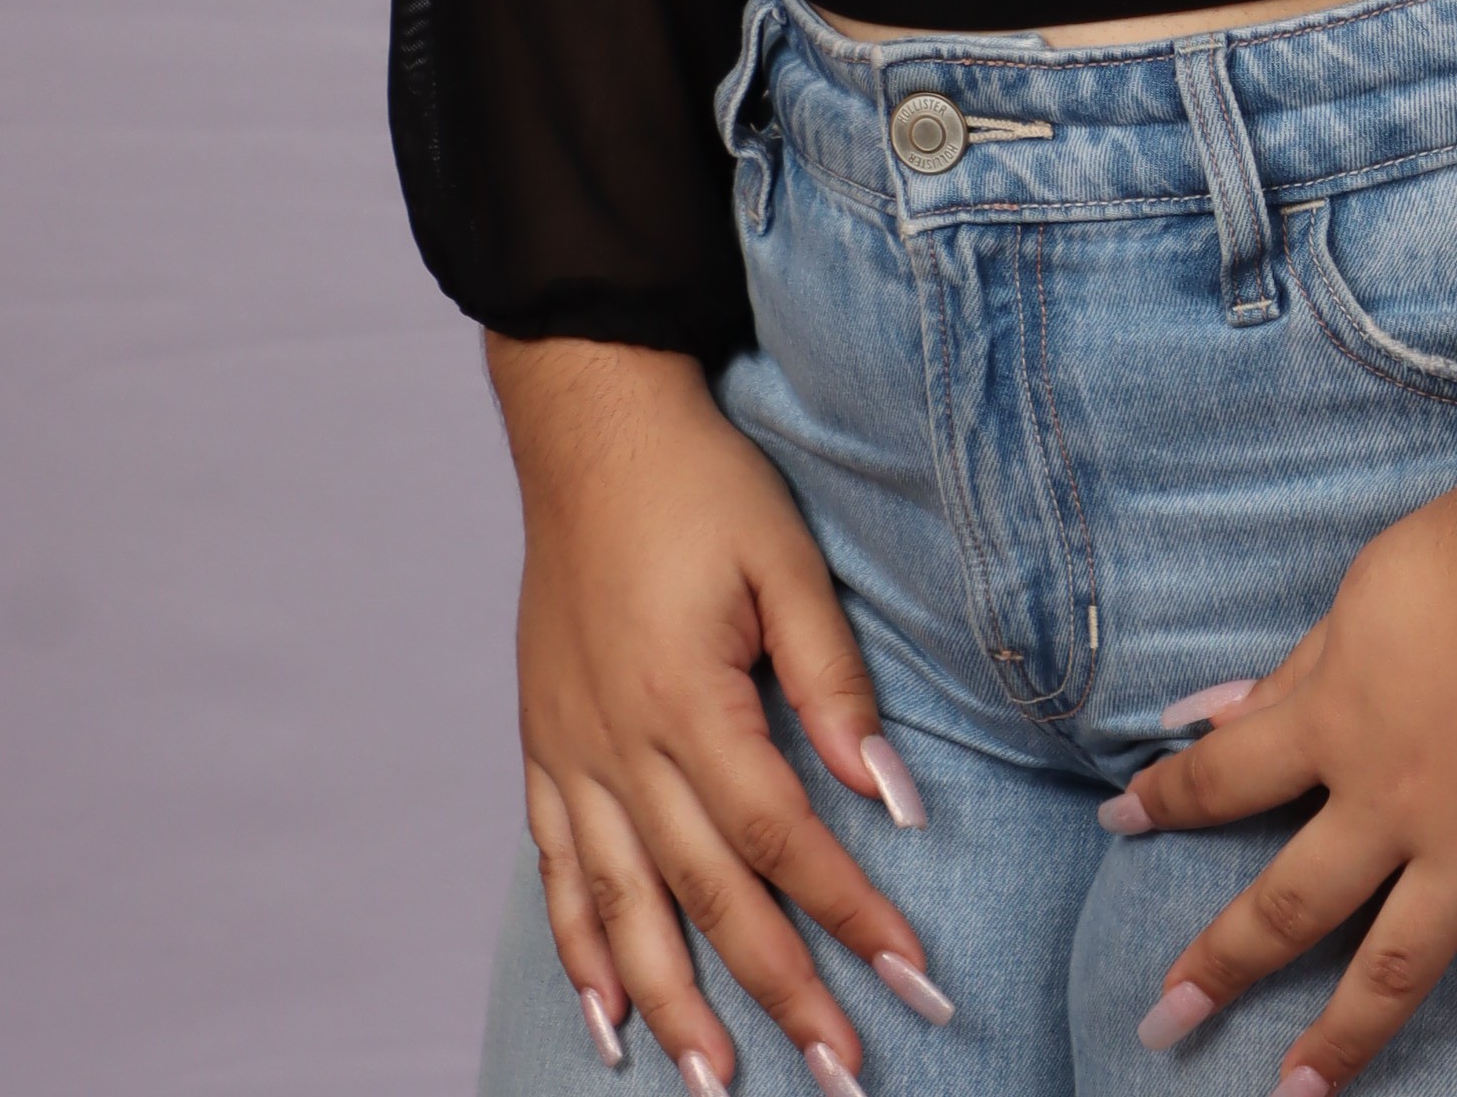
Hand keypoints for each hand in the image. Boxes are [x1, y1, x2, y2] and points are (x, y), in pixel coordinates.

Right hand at [489, 335, 950, 1087]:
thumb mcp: (787, 560)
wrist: (588, 424)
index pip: (783, 837)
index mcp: (687, 697)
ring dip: (675, 1005)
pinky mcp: (543, 746)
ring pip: (622, 909)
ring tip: (720, 1084)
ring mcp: (571, 752)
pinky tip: (610, 1017)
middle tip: (842, 1071)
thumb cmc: (699, 482)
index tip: (912, 978)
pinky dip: (581, 951)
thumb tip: (891, 795)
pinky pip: (556, 872)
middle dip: (780, 992)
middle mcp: (620, 744)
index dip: (849, 913)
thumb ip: (834, 680)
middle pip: (708, 896)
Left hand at [1099, 435, 1456, 1090]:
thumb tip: (1211, 714)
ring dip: (1345, 1040)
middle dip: (1220, 967)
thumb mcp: (1357, 596)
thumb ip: (1293, 672)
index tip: (1120, 821)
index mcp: (1337, 724)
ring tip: (1297, 1096)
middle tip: (1163, 1024)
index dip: (1168, 798)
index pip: (1224, 777)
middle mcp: (1394, 802)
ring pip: (1399, 966)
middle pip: (1292, 906)